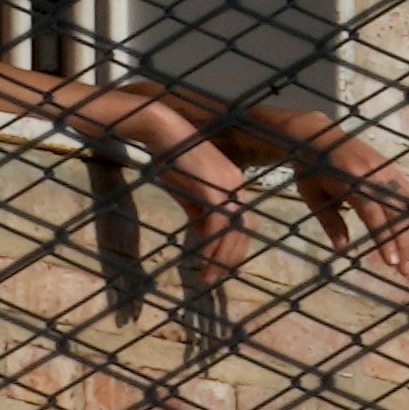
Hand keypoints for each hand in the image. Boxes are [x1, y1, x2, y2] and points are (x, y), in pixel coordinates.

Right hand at [122, 102, 252, 280]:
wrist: (163, 132)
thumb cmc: (173, 158)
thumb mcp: (189, 192)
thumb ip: (200, 214)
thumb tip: (206, 240)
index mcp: (234, 184)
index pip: (244, 222)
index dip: (236, 247)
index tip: (222, 266)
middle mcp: (237, 184)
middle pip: (246, 228)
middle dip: (232, 257)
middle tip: (217, 277)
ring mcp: (227, 184)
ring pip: (233, 230)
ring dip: (222, 257)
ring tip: (208, 276)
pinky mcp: (214, 186)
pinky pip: (218, 224)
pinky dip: (211, 244)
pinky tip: (201, 258)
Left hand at [248, 107, 408, 280]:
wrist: (317, 134)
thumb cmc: (311, 169)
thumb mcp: (312, 196)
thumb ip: (329, 221)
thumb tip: (343, 249)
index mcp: (350, 179)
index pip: (373, 213)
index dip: (384, 237)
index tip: (392, 262)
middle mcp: (372, 172)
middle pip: (396, 210)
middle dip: (403, 242)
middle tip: (405, 271)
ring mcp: (384, 167)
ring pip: (406, 203)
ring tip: (407, 257)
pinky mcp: (390, 166)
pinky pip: (406, 192)